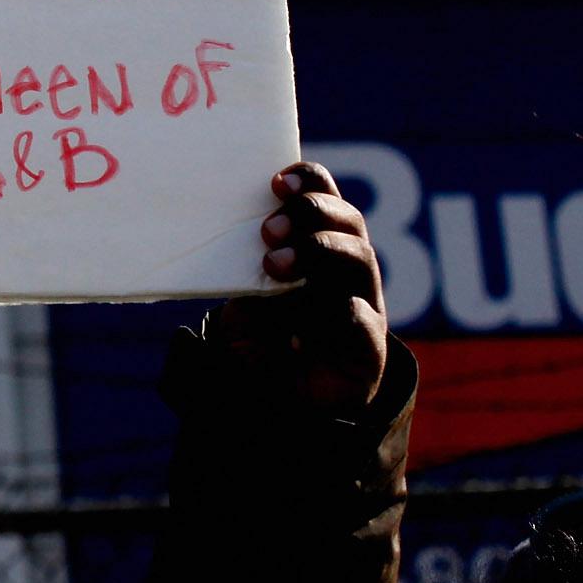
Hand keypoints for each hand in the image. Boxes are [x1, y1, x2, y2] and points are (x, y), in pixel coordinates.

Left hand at [207, 163, 390, 412]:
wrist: (281, 402)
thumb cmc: (261, 336)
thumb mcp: (243, 295)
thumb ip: (240, 268)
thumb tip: (213, 234)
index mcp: (321, 246)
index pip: (327, 199)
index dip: (310, 182)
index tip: (275, 181)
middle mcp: (348, 270)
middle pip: (350, 223)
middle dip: (311, 214)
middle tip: (267, 230)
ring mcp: (364, 305)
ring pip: (360, 260)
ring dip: (319, 251)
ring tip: (274, 265)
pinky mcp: (368, 349)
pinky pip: (364, 322)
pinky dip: (341, 312)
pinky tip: (316, 314)